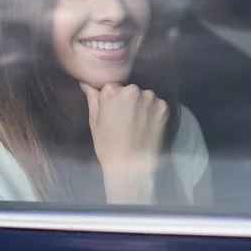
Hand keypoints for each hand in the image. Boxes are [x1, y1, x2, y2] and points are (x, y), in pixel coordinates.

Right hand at [80, 82, 168, 203]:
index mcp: (112, 91)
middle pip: (129, 90)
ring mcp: (150, 98)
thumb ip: (92, 99)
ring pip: (144, 97)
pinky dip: (153, 112)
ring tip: (138, 124)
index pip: (112, 86)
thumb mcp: (94, 122)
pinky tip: (148, 126)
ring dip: (142, 105)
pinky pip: (157, 105)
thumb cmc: (108, 146)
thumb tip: (86, 83)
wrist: (132, 167)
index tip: (113, 112)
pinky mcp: (164, 107)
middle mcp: (132, 89)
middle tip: (126, 120)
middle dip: (128, 100)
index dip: (112, 100)